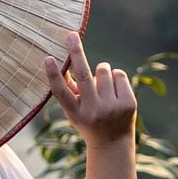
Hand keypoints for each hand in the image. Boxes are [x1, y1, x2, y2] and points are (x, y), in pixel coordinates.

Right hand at [44, 33, 136, 147]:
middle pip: (83, 76)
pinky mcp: (128, 104)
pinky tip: (114, 91)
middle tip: (71, 35)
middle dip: (76, 52)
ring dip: (101, 70)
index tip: (48, 58)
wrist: (113, 143)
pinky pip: (119, 74)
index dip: (53, 75)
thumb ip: (68, 88)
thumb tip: (63, 61)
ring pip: (104, 70)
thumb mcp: (74, 110)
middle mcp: (93, 111)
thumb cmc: (88, 120)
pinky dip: (115, 77)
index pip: (61, 92)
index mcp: (75, 114)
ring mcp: (112, 108)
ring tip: (102, 87)